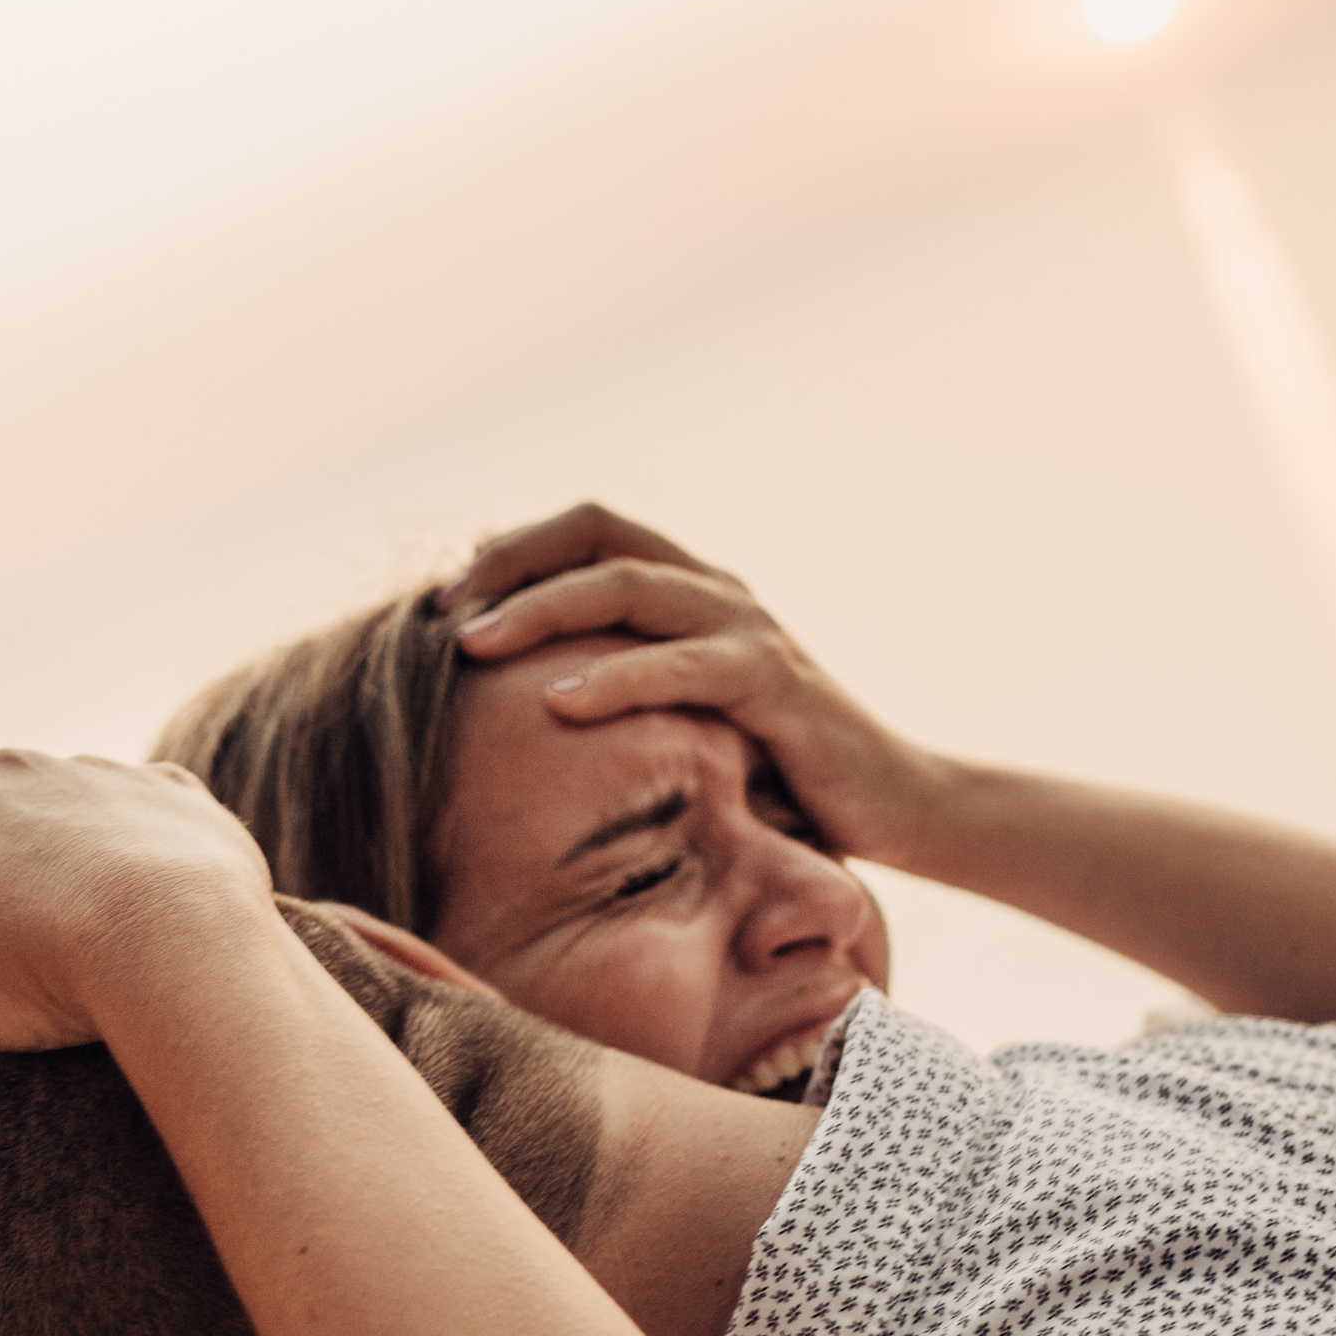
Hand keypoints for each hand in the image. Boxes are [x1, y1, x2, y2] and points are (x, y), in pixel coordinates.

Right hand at [0, 750, 272, 1052]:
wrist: (172, 935)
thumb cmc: (19, 962)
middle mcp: (1, 769)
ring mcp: (93, 777)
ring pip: (44, 842)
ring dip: (34, 887)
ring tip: (43, 955)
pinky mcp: (174, 800)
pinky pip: (136, 838)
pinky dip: (125, 876)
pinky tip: (128, 922)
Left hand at [438, 502, 944, 872]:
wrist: (893, 806)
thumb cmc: (778, 773)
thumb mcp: (684, 722)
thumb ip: (623, 692)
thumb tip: (518, 701)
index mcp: (692, 592)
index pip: (593, 529)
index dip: (515, 547)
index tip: (446, 596)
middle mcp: (718, 593)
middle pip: (601, 539)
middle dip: (511, 568)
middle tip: (441, 610)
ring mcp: (750, 630)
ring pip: (633, 585)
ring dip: (544, 608)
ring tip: (474, 643)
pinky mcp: (778, 684)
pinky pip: (687, 665)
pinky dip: (618, 679)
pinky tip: (559, 703)